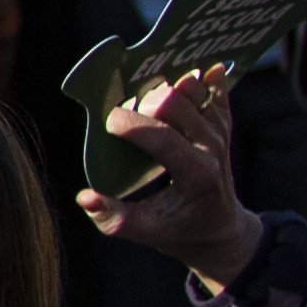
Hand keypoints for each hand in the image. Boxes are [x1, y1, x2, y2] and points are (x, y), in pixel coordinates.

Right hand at [75, 67, 258, 285]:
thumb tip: (84, 197)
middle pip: (175, 103)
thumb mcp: (145, 232)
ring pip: (192, 89)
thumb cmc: (178, 229)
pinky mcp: (223, 123)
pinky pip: (214, 88)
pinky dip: (199, 78)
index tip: (107, 122)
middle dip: (145, 101)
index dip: (130, 124)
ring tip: (144, 99)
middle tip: (127, 111)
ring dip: (164, 86)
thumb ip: (113, 219)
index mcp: (196, 174)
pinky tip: (183, 74)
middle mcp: (212, 148)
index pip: (162, 137)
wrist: (221, 228)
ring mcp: (220, 132)